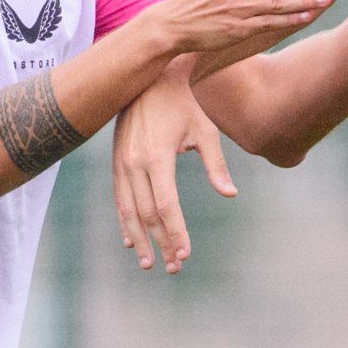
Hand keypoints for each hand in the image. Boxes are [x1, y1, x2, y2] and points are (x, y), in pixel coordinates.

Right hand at [111, 71, 234, 272]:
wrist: (150, 79)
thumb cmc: (184, 105)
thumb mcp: (205, 131)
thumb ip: (216, 164)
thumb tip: (230, 194)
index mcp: (157, 157)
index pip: (167, 206)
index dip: (176, 233)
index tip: (186, 255)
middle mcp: (134, 163)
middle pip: (148, 214)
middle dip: (161, 243)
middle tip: (174, 268)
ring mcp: (122, 163)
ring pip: (129, 211)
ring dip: (140, 240)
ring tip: (149, 263)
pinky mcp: (116, 162)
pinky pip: (120, 199)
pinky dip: (125, 222)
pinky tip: (131, 240)